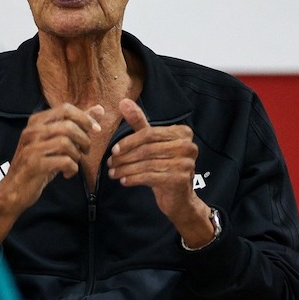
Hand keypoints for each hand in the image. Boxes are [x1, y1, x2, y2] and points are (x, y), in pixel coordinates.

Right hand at [0, 102, 104, 216]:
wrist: (14, 189)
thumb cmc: (38, 163)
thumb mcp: (56, 141)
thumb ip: (77, 124)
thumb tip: (99, 109)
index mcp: (37, 121)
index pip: (65, 109)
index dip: (85, 118)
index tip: (95, 130)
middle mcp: (32, 131)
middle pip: (68, 126)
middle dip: (84, 139)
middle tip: (85, 150)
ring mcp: (32, 147)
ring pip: (66, 143)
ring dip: (77, 155)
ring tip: (75, 162)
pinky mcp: (34, 164)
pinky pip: (63, 161)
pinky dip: (72, 168)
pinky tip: (68, 173)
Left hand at [108, 98, 205, 232]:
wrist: (179, 198)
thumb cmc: (164, 166)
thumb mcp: (151, 142)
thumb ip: (139, 122)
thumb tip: (123, 102)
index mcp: (183, 133)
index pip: (149, 133)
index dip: (129, 142)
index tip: (114, 150)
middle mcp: (188, 146)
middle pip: (147, 149)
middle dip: (125, 157)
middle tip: (110, 163)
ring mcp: (186, 163)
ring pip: (146, 164)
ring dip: (126, 169)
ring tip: (113, 173)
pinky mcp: (180, 180)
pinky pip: (150, 177)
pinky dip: (133, 179)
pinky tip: (124, 181)